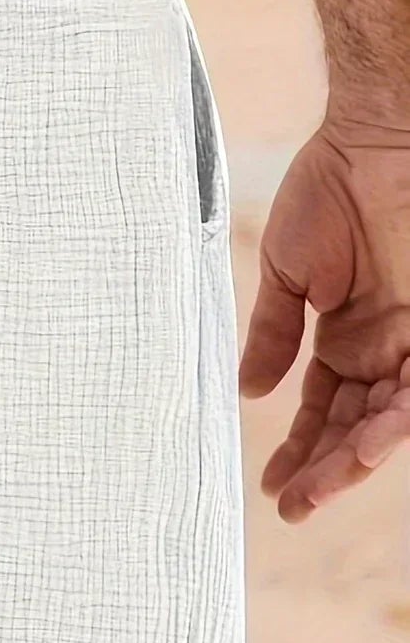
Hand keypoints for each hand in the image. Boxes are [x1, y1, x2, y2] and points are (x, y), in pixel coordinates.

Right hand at [239, 111, 409, 522]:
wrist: (376, 136)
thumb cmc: (331, 188)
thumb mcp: (286, 273)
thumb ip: (272, 334)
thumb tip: (249, 392)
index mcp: (350, 336)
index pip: (327, 409)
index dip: (300, 449)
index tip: (272, 487)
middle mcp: (387, 346)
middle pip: (358, 425)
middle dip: (325, 470)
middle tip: (293, 506)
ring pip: (391, 418)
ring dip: (356, 457)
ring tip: (321, 487)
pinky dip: (393, 420)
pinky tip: (363, 446)